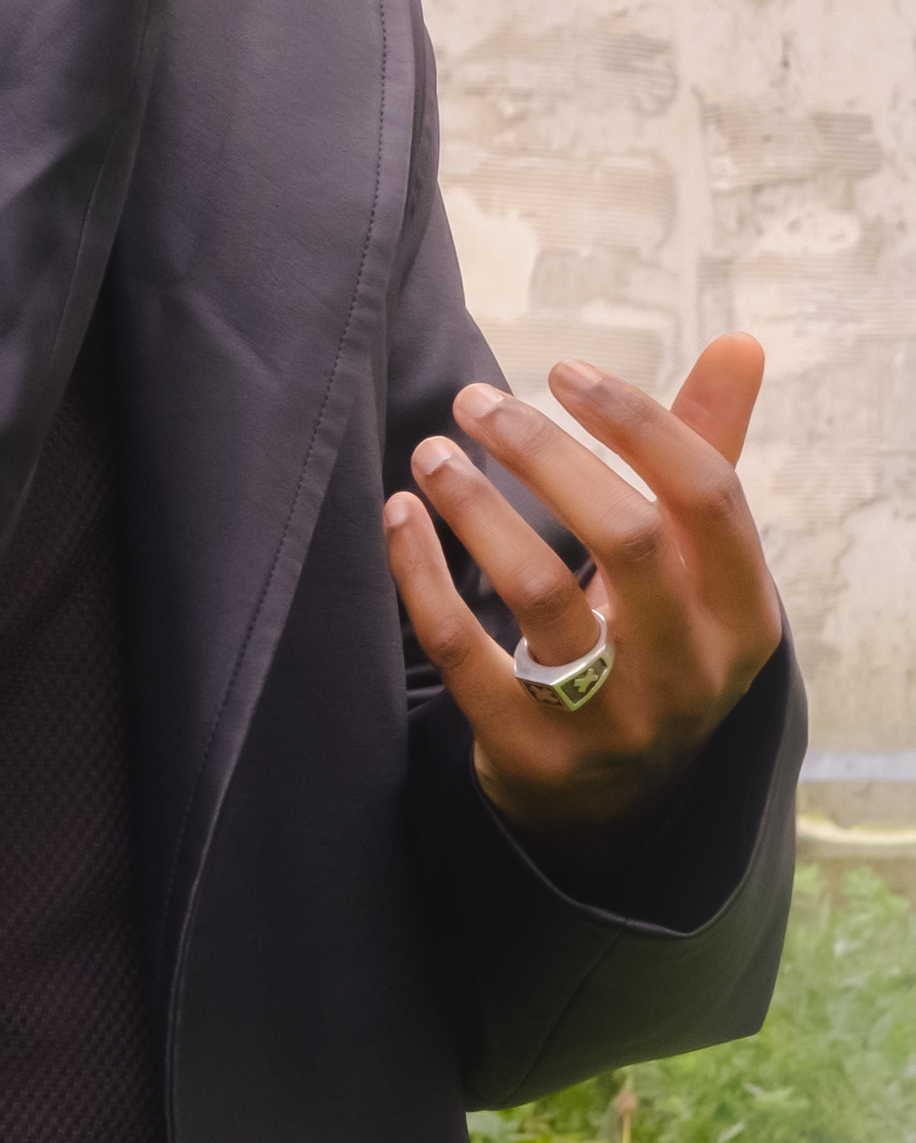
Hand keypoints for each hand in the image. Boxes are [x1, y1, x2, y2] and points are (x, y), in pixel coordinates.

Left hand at [383, 336, 783, 861]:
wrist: (614, 801)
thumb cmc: (654, 641)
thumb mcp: (694, 567)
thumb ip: (710, 452)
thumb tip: (741, 342)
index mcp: (744, 614)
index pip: (708, 496)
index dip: (637, 422)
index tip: (562, 371)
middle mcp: (689, 672)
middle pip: (625, 536)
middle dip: (543, 453)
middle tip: (476, 401)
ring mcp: (612, 721)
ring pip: (539, 595)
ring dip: (475, 508)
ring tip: (432, 452)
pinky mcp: (530, 752)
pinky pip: (465, 653)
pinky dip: (423, 575)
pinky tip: (399, 516)